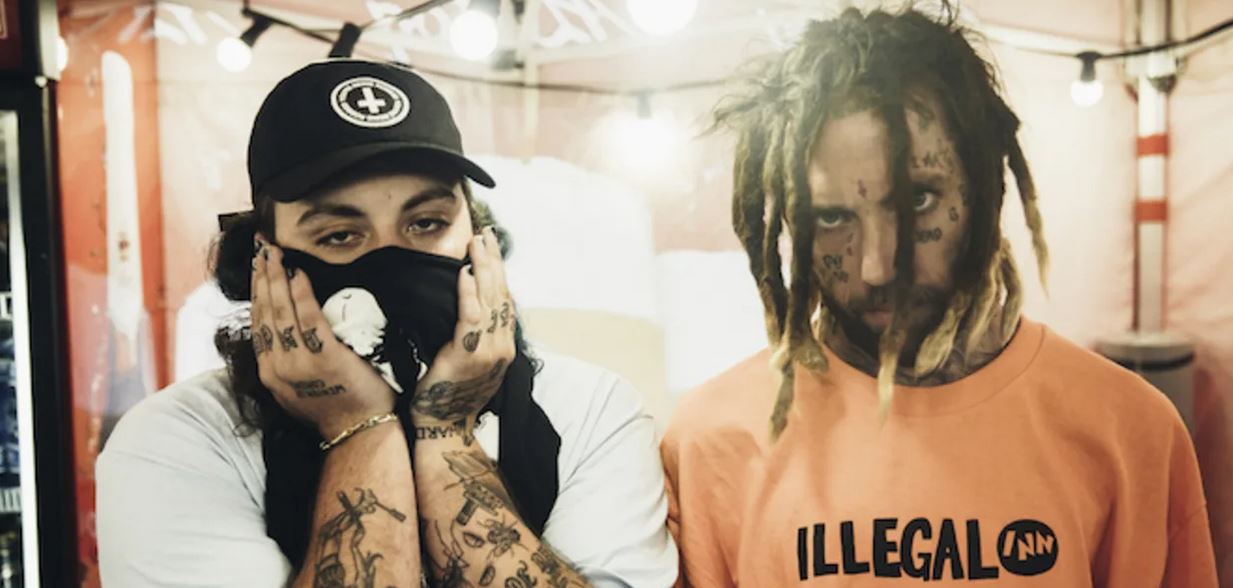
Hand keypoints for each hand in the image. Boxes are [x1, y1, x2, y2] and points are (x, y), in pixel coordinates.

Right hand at [251, 238, 396, 438]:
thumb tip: (285, 328)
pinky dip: (302, 295)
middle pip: (265, 312)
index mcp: (269, 372)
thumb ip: (287, 359)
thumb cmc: (335, 404)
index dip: (256, 291)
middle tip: (263, 248)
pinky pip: (310, 320)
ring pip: (281, 313)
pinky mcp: (326, 359)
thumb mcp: (297, 386)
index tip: (257, 266)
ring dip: (277, 279)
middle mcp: (278, 367)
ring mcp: (300, 364)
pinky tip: (300, 275)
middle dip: (263, 276)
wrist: (358, 429)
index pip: (258, 322)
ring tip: (277, 254)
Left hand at [409, 227, 515, 429]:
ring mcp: (489, 351)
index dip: (499, 272)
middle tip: (486, 235)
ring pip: (489, 300)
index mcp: (504, 346)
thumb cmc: (450, 394)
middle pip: (501, 294)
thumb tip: (470, 307)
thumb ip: (476, 336)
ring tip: (477, 244)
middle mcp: (502, 346)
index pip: (505, 300)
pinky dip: (468, 293)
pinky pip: (471, 317)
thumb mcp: (471, 362)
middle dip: (493, 262)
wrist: (444, 425)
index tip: (491, 247)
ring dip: (483, 268)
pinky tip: (464, 273)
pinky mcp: (468, 355)